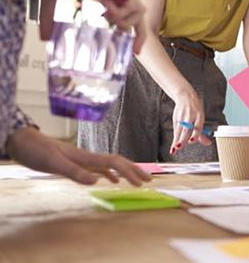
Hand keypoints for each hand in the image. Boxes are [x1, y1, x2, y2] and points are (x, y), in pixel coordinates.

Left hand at [6, 127, 150, 185]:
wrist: (22, 141)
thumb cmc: (36, 150)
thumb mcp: (54, 163)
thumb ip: (75, 172)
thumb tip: (97, 180)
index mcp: (86, 157)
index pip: (115, 163)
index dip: (130, 171)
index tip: (143, 182)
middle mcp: (88, 157)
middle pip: (118, 162)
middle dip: (135, 170)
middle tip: (150, 181)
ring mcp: (83, 159)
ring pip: (111, 165)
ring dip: (126, 172)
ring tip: (137, 181)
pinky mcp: (75, 162)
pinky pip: (99, 168)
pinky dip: (109, 174)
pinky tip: (111, 180)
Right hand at [37, 0, 146, 53]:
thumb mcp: (51, 1)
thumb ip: (50, 20)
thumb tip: (44, 39)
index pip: (125, 14)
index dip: (130, 31)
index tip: (130, 50)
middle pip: (139, 14)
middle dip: (140, 35)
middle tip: (135, 51)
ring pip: (140, 10)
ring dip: (128, 22)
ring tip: (109, 18)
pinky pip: (130, 5)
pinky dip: (121, 14)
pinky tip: (107, 11)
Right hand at [170, 88, 210, 154]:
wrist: (185, 96)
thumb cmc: (194, 110)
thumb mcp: (200, 119)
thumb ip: (201, 133)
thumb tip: (208, 143)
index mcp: (199, 116)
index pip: (197, 127)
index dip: (194, 134)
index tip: (191, 141)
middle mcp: (190, 117)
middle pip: (186, 129)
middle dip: (183, 138)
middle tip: (180, 146)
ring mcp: (182, 117)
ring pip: (179, 130)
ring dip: (176, 140)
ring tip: (175, 149)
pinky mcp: (176, 118)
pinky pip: (176, 130)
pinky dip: (174, 139)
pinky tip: (173, 148)